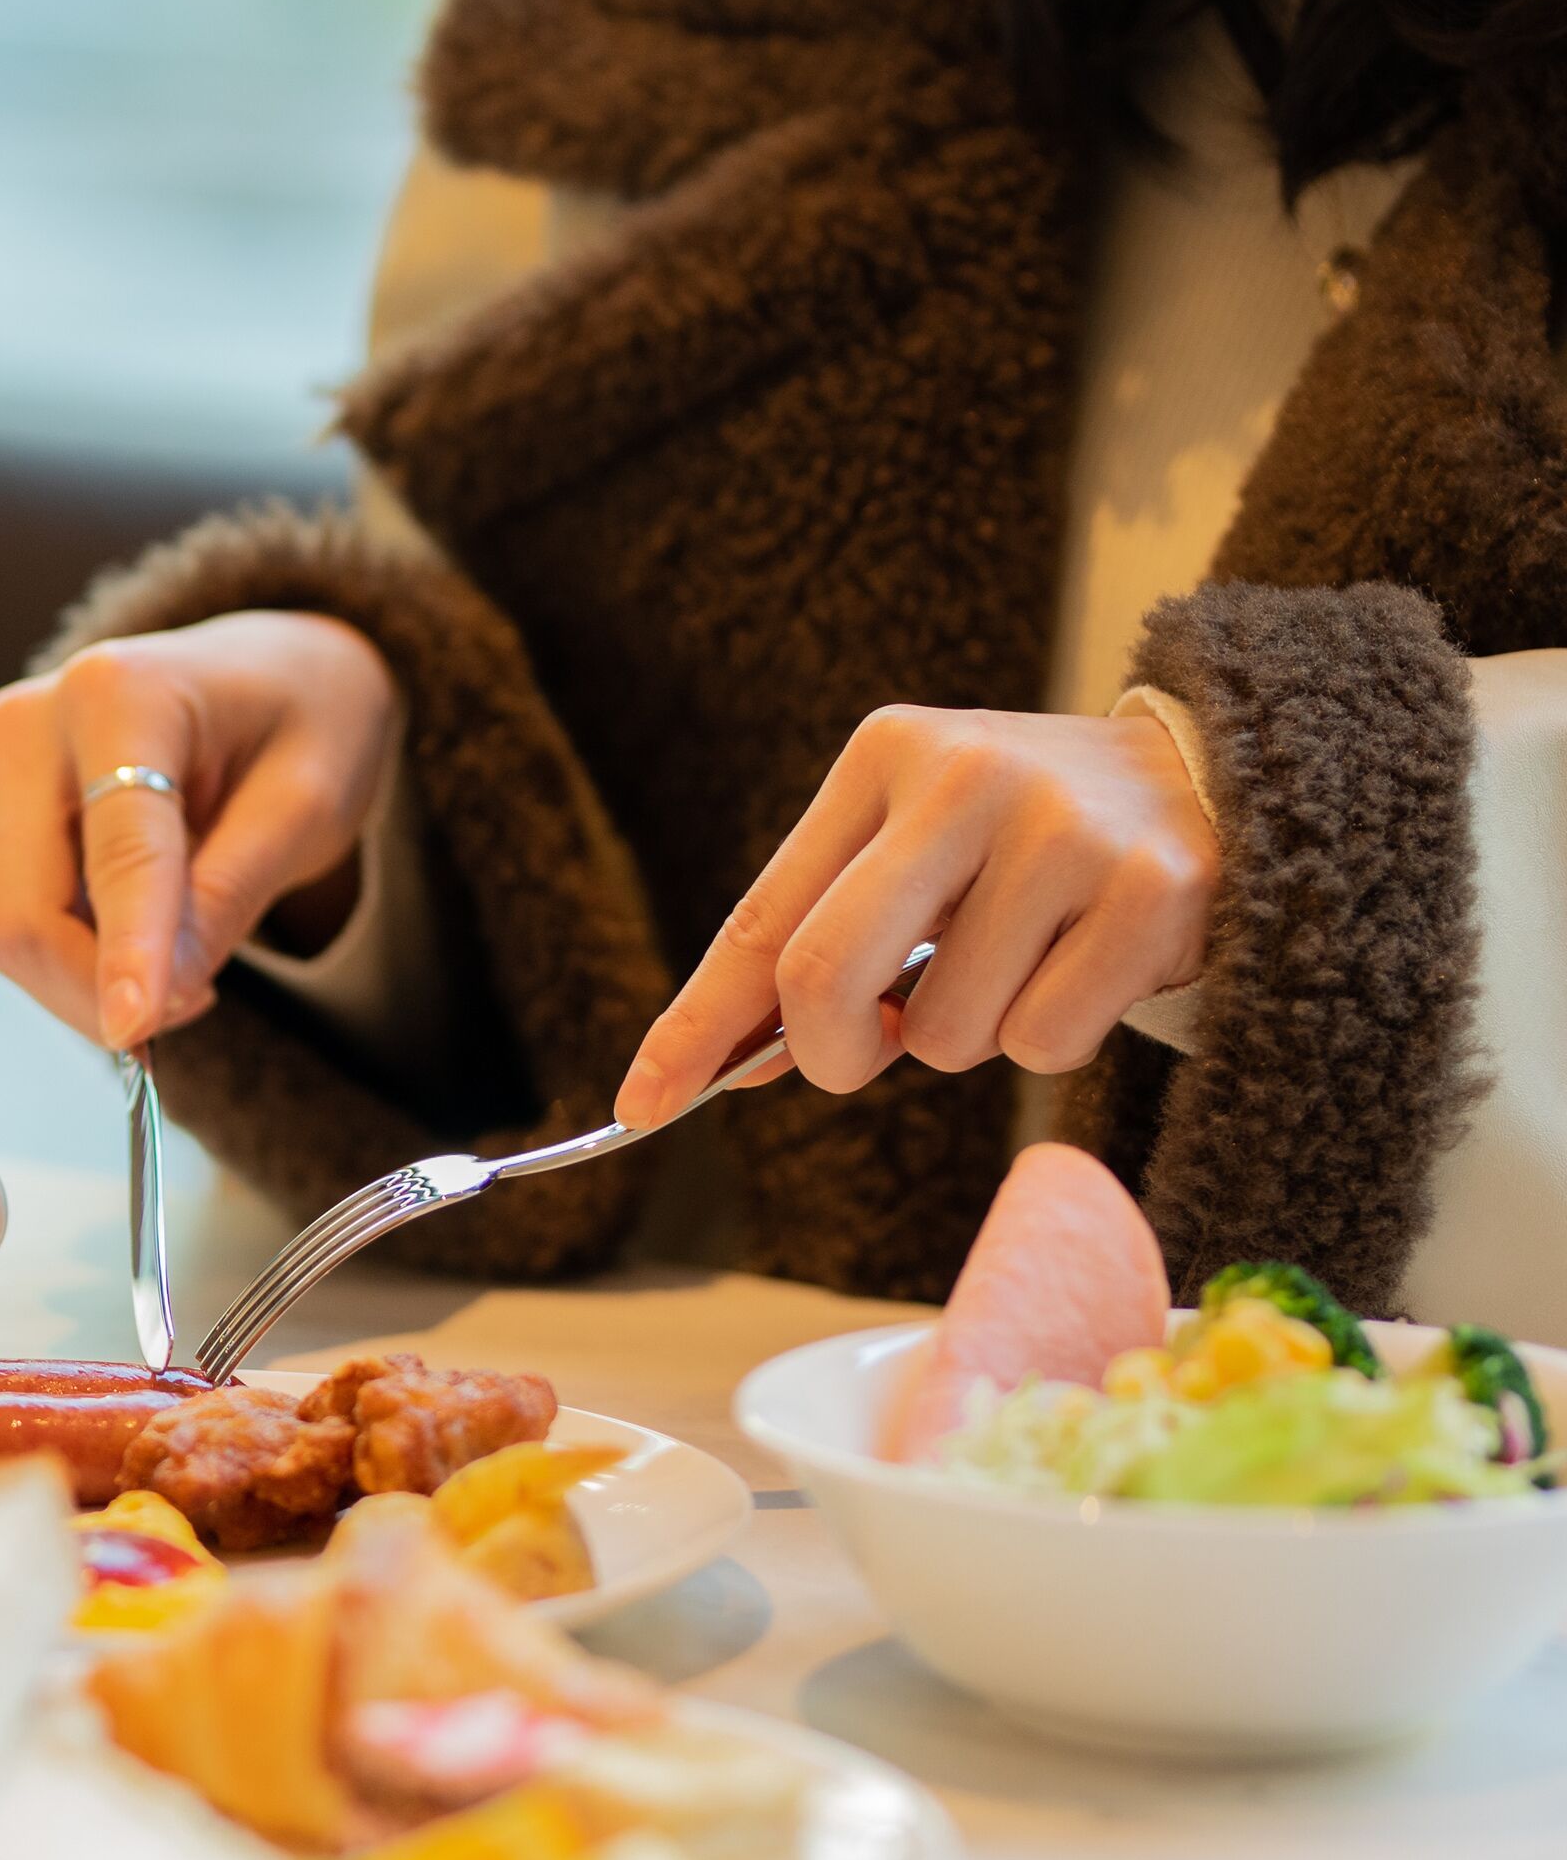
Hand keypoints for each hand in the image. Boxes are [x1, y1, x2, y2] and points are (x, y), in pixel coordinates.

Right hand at [0, 610, 398, 1049]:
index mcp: (117, 692)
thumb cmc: (299, 721)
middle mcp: (30, 724)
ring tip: (189, 942)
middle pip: (23, 911)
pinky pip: (19, 921)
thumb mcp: (308, 803)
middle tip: (196, 1005)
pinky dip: (79, 952)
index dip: (127, 950)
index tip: (134, 1030)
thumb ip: (230, 895)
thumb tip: (153, 1002)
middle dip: (97, 990)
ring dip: (92, 976)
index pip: (117, 850)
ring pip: (12, 930)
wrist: (266, 676)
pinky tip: (142, 915)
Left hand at [617, 705, 1217, 1125]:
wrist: (1219, 778)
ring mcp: (1065, 830)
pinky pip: (1043, 1041)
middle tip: (868, 1054)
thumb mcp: (918, 853)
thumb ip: (826, 940)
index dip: (694, 1025)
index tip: (640, 1103)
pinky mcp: (1153, 889)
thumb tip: (729, 1061)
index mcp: (888, 757)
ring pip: (945, 1033)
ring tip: (1025, 961)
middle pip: (824, 978)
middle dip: (832, 1053)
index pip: (761, 919)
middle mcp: (968, 776)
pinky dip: (1052, 1037)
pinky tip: (1091, 965)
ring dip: (968, 1039)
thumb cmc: (1029, 838)